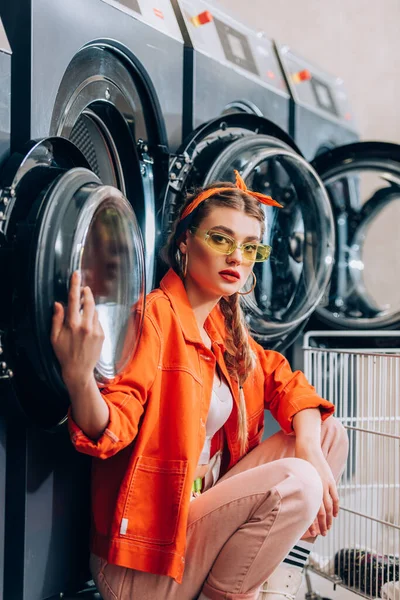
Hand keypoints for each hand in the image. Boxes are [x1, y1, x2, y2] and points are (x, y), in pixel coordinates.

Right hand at [50, 271, 104, 389]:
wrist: (79, 370)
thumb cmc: (64, 353)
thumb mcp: (54, 337)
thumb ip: (57, 319)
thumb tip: (58, 303)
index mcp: (72, 325)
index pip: (74, 300)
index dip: (75, 285)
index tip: (77, 274)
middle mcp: (86, 326)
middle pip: (89, 302)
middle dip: (87, 293)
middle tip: (85, 288)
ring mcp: (96, 330)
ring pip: (94, 311)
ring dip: (90, 307)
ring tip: (83, 311)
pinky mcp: (102, 335)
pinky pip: (98, 321)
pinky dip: (93, 319)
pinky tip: (87, 327)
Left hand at [295, 442, 338, 536]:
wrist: (308, 448)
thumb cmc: (298, 462)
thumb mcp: (294, 476)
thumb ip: (295, 488)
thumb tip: (291, 500)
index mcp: (308, 488)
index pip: (312, 510)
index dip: (313, 523)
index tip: (313, 533)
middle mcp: (318, 488)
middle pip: (322, 511)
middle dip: (322, 524)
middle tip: (322, 535)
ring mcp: (325, 484)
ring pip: (329, 506)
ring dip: (330, 519)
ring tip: (328, 528)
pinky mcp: (330, 480)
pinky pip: (335, 496)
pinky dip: (336, 507)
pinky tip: (335, 515)